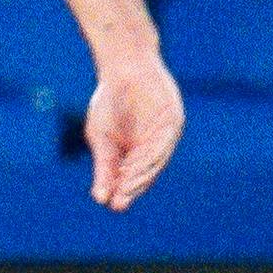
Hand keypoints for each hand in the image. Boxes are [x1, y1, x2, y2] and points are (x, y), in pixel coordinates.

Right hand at [84, 53, 183, 210]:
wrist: (123, 68)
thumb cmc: (110, 101)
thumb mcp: (101, 137)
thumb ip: (104, 166)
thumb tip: (100, 198)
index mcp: (133, 152)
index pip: (129, 177)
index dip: (121, 190)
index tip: (112, 204)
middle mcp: (151, 148)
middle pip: (143, 173)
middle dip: (132, 188)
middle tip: (121, 203)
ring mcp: (163, 137)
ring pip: (154, 163)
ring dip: (141, 177)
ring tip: (129, 188)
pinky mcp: (173, 124)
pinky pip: (164, 145)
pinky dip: (152, 157)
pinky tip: (142, 166)